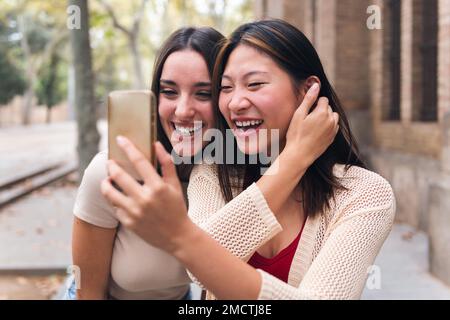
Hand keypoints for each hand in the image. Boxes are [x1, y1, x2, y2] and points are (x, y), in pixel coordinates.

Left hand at [100, 136, 192, 252]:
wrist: (177, 236)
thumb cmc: (176, 208)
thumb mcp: (175, 185)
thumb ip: (166, 164)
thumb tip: (157, 145)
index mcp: (157, 187)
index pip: (139, 161)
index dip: (128, 148)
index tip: (120, 139)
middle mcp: (144, 198)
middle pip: (119, 175)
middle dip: (111, 165)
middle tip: (110, 162)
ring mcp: (134, 212)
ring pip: (109, 192)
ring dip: (106, 182)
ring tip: (108, 180)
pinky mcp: (128, 222)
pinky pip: (115, 207)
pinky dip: (115, 200)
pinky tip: (119, 198)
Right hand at [284, 83, 338, 166]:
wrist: (299, 154)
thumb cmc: (296, 134)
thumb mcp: (299, 114)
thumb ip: (309, 99)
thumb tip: (316, 85)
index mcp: (322, 112)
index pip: (323, 99)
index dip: (314, 103)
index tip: (307, 111)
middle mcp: (331, 120)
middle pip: (328, 108)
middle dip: (320, 110)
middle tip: (307, 119)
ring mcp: (333, 130)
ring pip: (332, 117)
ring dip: (325, 117)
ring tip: (313, 125)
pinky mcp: (332, 138)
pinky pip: (333, 127)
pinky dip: (327, 126)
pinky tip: (316, 132)